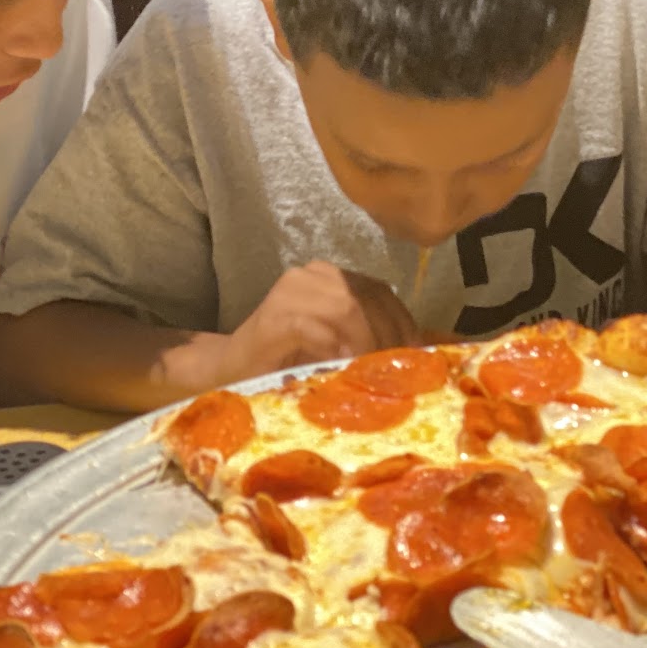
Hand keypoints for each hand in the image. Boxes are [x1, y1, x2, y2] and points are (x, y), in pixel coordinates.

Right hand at [218, 262, 423, 381]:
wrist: (230, 366)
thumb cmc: (288, 360)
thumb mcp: (337, 342)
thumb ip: (367, 336)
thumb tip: (416, 354)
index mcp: (332, 277)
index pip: (380, 292)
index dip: (402, 323)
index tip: (415, 355)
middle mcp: (314, 274)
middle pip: (366, 299)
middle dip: (387, 337)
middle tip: (394, 371)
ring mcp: (291, 291)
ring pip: (346, 308)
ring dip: (364, 343)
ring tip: (371, 372)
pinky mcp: (274, 315)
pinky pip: (314, 327)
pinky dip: (333, 349)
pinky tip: (341, 368)